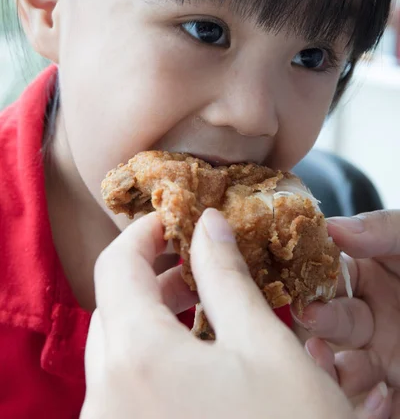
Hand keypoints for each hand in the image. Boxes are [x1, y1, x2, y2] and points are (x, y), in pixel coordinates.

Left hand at [81, 210, 352, 418]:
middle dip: (149, 276)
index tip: (174, 220)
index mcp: (137, 359)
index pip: (115, 266)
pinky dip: (148, 358)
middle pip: (112, 308)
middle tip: (193, 264)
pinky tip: (192, 358)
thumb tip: (207, 224)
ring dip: (150, 317)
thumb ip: (225, 277)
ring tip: (199, 306)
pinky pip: (122, 389)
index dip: (143, 233)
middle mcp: (106, 399)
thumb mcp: (264, 345)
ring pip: (115, 350)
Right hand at [293, 211, 399, 417]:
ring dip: (339, 371)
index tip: (301, 292)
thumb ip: (381, 229)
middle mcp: (367, 317)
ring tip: (343, 369)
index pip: (326, 279)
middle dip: (320, 325)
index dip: (311, 285)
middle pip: (332, 324)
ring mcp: (384, 356)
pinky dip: (373, 408)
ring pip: (347, 368)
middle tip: (313, 321)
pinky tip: (380, 401)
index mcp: (363, 275)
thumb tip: (332, 227)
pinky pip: (380, 405)